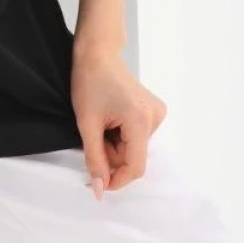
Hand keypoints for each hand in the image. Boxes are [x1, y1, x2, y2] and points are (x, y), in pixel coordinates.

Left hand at [70, 45, 167, 198]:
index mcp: (141, 120)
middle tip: (94, 135)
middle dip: (111, 155)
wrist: (97, 52)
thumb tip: (100, 190)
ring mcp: (157, 113)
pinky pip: (137, 137)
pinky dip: (121, 137)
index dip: (116, 180)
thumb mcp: (87, 123)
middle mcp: (155, 117)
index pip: (135, 167)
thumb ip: (94, 159)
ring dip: (115, 146)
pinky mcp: (153, 110)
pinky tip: (111, 119)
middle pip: (134, 158)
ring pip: (134, 149)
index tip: (97, 181)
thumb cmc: (89, 81)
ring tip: (102, 123)